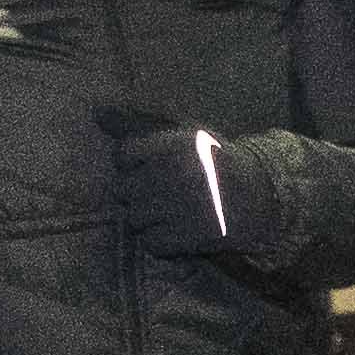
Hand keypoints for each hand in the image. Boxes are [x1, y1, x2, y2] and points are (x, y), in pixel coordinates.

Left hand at [100, 112, 294, 260]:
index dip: (132, 164)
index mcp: (171, 146)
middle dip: (136, 192)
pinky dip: (159, 239)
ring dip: (146, 217)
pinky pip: (152, 243)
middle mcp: (171, 175)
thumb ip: (138, 124)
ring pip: (134, 218)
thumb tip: (96, 111)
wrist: (258, 196)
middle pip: (123, 189)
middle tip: (156, 192)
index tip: (148, 167)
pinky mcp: (186, 236)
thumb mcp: (182, 134)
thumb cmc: (214, 161)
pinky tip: (173, 230)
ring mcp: (177, 208)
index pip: (123, 155)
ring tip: (165, 212)